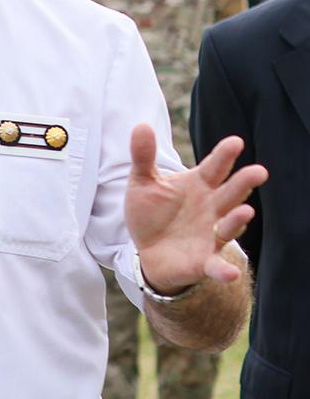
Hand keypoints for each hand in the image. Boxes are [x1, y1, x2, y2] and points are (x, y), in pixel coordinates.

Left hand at [125, 125, 266, 292]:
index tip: (235, 142)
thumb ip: (143, 157)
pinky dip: (224, 270)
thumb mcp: (143, 183)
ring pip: (229, 225)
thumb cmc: (152, 213)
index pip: (215, 167)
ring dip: (237, 220)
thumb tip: (140, 125)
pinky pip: (216, 266)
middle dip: (244, 183)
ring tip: (246, 211)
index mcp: (200, 185)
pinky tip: (230, 272)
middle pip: (230, 193)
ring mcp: (211, 234)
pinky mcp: (204, 261)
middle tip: (258, 171)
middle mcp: (212, 207)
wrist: (148, 251)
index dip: (224, 156)